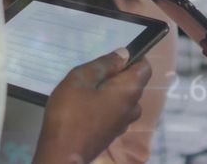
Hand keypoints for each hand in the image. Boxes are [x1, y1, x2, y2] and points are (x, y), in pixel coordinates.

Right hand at [34, 49, 151, 163]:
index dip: (134, 57)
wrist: (62, 153)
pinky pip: (115, 112)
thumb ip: (104, 64)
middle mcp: (132, 108)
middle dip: (117, 74)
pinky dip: (105, 105)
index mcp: (129, 91)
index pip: (145, 68)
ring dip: (109, 91)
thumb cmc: (71, 113)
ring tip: (86, 89)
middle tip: (92, 73)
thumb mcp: (81, 79)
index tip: (113, 57)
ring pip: (123, 99)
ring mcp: (122, 124)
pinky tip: (84, 107)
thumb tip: (124, 54)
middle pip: (133, 83)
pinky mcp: (111, 134)